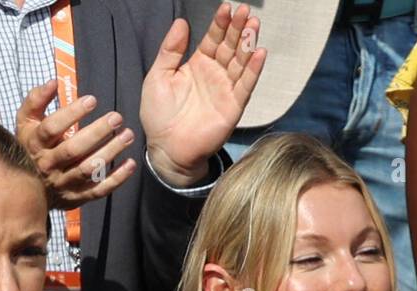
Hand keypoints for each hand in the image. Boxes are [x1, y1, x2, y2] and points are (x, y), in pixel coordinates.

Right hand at [16, 80, 138, 209]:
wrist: (26, 189)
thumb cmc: (31, 147)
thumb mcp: (26, 122)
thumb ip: (36, 100)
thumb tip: (53, 82)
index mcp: (35, 144)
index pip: (51, 128)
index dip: (71, 114)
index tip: (92, 100)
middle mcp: (48, 165)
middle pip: (72, 150)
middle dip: (96, 132)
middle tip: (116, 117)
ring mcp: (62, 184)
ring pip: (88, 170)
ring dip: (110, 152)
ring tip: (127, 135)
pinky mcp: (76, 198)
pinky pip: (98, 190)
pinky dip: (117, 179)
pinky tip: (130, 163)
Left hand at [141, 3, 265, 186]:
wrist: (166, 150)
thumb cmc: (159, 116)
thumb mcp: (158, 77)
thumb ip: (170, 51)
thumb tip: (181, 23)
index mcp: (198, 65)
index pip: (213, 39)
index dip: (220, 24)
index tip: (226, 8)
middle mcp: (215, 74)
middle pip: (231, 46)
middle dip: (238, 29)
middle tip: (244, 11)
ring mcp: (225, 90)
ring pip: (241, 62)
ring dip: (248, 44)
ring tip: (253, 26)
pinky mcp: (233, 107)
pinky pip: (245, 85)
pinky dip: (253, 70)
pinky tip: (259, 53)